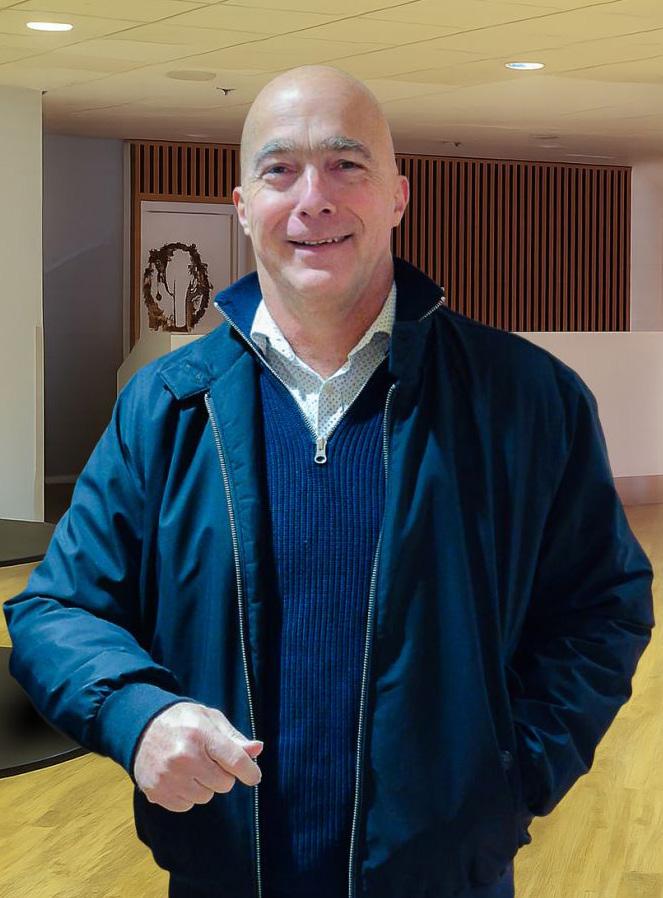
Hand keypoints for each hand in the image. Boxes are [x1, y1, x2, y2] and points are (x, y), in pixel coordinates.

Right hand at [132, 701, 263, 811]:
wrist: (142, 728)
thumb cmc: (182, 721)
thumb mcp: (210, 719)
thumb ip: (234, 737)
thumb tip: (257, 749)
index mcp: (201, 735)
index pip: (235, 761)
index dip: (250, 771)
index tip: (254, 775)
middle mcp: (184, 757)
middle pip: (224, 783)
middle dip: (222, 774)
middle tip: (209, 760)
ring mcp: (169, 777)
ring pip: (206, 797)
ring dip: (204, 785)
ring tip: (192, 766)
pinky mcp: (157, 792)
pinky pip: (187, 806)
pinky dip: (187, 795)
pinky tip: (179, 777)